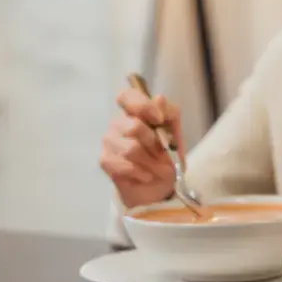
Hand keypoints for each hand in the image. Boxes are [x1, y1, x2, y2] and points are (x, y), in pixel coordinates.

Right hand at [99, 89, 184, 207]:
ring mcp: (109, 141)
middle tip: (164, 155)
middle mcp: (119, 123)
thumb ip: (170, 114)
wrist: (159, 185)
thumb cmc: (167, 156)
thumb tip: (158, 99)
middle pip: (134, 127)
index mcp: (135, 112)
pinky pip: (125, 166)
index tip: (159, 120)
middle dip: (155, 145)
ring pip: (131, 149)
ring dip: (152, 163)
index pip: (126, 96)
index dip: (142, 105)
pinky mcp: (105, 160)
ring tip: (159, 170)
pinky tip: (146, 176)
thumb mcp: (176, 133)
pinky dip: (142, 174)